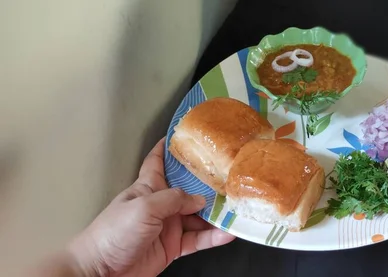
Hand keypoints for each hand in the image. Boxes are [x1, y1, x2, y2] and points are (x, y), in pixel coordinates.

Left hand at [66, 138, 234, 276]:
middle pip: (189, 189)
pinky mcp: (173, 247)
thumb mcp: (144, 207)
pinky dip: (213, 237)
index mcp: (148, 187)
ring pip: (198, 216)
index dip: (170, 147)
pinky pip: (198, 240)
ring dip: (216, 214)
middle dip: (208, 183)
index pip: (159, 161)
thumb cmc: (113, 232)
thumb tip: (200, 199)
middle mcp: (161, 204)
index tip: (186, 134)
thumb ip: (174, 199)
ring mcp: (169, 226)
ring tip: (236, 208)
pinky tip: (227, 234)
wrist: (102, 270)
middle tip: (231, 177)